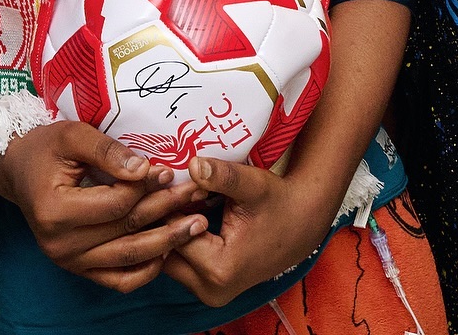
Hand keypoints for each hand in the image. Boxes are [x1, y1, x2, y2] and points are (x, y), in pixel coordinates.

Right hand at [0, 122, 209, 291]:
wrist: (17, 170)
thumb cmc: (44, 147)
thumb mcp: (72, 135)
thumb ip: (107, 151)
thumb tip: (144, 170)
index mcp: (56, 210)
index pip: (115, 203)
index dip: (146, 187)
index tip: (171, 172)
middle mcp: (60, 243)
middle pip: (125, 230)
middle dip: (166, 212)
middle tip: (197, 198)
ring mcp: (68, 260)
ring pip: (127, 258)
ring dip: (165, 243)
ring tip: (195, 226)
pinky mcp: (76, 268)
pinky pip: (117, 279)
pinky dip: (144, 271)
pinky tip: (166, 253)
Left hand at [161, 157, 332, 307]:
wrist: (301, 223)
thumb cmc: (277, 202)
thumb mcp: (252, 185)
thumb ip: (222, 176)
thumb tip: (193, 165)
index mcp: (219, 269)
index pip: (172, 234)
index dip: (165, 204)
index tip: (161, 177)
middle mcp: (211, 289)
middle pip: (164, 252)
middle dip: (158, 219)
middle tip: (156, 185)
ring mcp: (210, 292)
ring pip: (168, 258)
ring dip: (165, 228)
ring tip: (165, 194)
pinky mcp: (210, 286)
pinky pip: (179, 261)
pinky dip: (175, 236)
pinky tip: (177, 209)